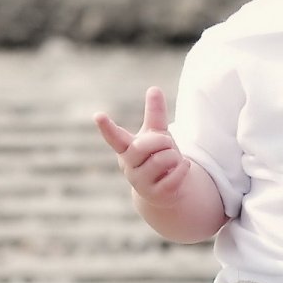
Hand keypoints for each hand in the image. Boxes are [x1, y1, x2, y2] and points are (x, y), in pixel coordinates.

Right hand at [96, 86, 189, 200]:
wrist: (165, 189)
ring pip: (164, 159)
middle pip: (146, 146)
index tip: (98, 115)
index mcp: (126, 149)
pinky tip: (181, 168)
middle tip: (166, 146)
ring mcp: (141, 182)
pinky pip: (176, 174)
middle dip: (163, 141)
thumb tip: (154, 88)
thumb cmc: (158, 156)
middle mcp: (129, 167)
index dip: (107, 126)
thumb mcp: (156, 134)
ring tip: (173, 161)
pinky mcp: (157, 194)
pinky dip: (184, 167)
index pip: (115, 137)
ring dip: (175, 156)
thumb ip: (155, 113)